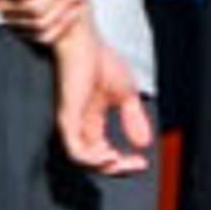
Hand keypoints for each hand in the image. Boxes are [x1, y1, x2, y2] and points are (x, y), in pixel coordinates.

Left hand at [51, 27, 152, 174]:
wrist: (85, 41)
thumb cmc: (99, 60)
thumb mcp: (126, 95)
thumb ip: (133, 120)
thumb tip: (143, 144)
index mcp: (91, 121)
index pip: (103, 152)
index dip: (123, 163)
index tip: (142, 163)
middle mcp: (79, 125)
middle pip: (94, 161)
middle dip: (116, 168)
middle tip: (135, 164)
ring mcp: (71, 123)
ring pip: (82, 160)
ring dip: (103, 166)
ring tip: (117, 159)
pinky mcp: (67, 118)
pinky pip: (75, 149)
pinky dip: (92, 158)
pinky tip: (109, 153)